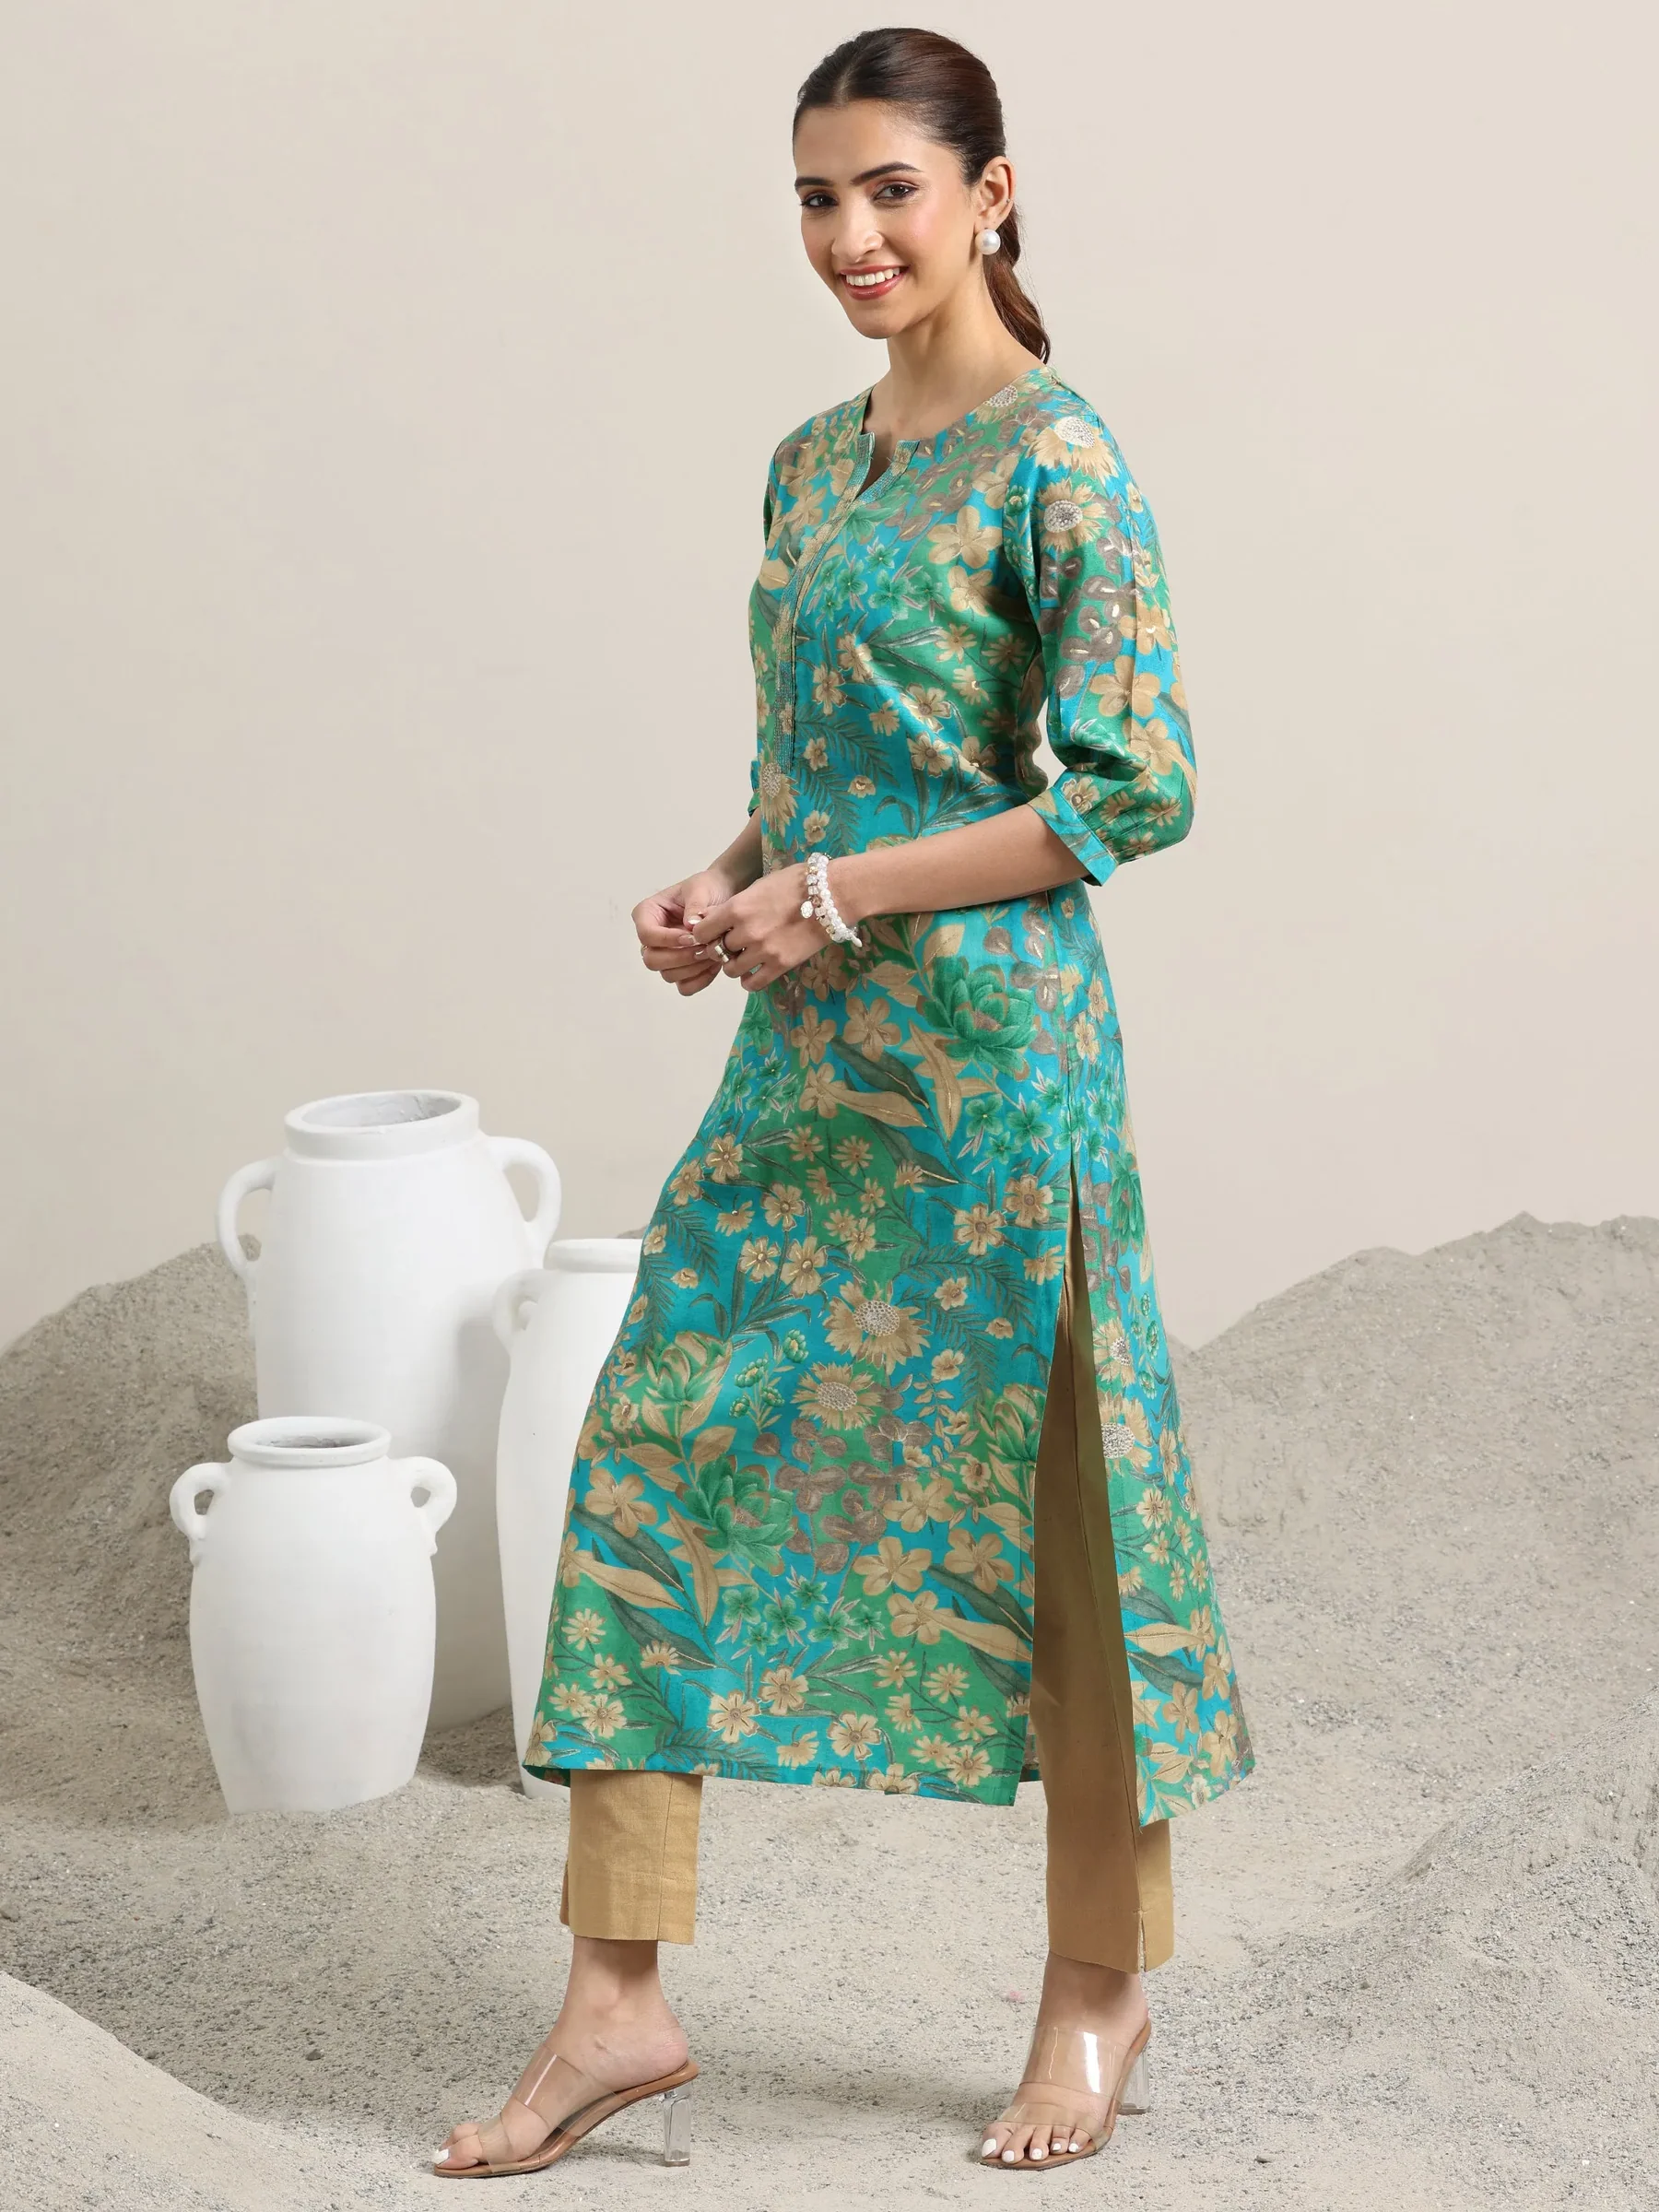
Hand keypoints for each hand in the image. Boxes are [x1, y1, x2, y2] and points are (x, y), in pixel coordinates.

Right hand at [634, 869, 740, 998]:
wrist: (725, 897)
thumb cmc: (707, 888)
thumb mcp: (701, 888)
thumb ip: (694, 905)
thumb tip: (689, 925)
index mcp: (648, 914)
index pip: (647, 935)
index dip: (667, 940)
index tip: (691, 937)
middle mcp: (652, 938)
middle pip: (652, 960)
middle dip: (680, 957)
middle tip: (704, 949)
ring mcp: (666, 955)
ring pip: (668, 975)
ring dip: (692, 968)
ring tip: (713, 953)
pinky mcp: (682, 969)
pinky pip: (684, 986)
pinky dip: (699, 980)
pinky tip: (714, 966)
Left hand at [690, 864, 838, 991]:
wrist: (832, 895)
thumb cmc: (795, 883)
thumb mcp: (758, 886)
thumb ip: (736, 905)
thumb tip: (716, 919)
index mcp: (736, 908)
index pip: (701, 931)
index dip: (704, 934)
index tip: (711, 933)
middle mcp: (745, 932)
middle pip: (716, 951)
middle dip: (720, 948)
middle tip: (731, 945)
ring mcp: (763, 950)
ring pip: (731, 969)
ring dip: (734, 965)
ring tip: (745, 958)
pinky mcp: (780, 965)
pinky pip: (753, 983)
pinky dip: (749, 980)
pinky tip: (754, 972)